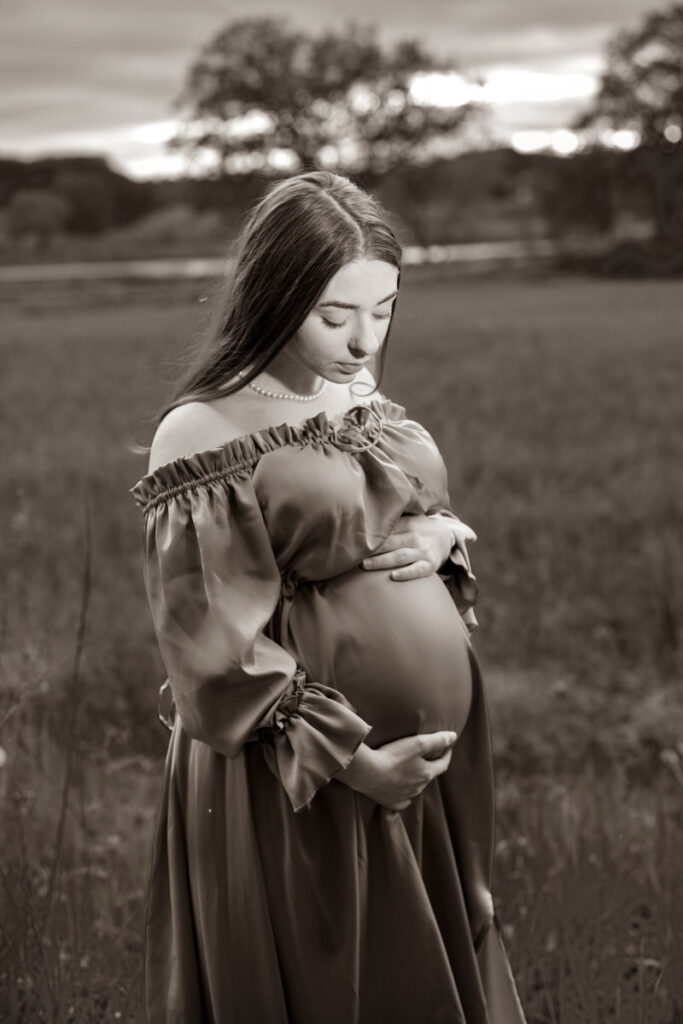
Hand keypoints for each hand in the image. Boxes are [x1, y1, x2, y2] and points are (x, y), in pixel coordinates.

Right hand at [336, 731, 458, 809]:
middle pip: (428, 776)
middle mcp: (418, 788)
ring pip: (415, 788)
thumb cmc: (393, 756)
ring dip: (416, 778)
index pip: (443, 764)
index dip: (447, 754)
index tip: (447, 747)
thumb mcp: (417, 743)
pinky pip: (402, 800)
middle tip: (427, 756)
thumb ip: (437, 740)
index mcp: (426, 774)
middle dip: (430, 766)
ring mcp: (404, 796)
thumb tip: (453, 736)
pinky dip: (404, 794)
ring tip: (411, 768)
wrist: (367, 773)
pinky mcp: (391, 802)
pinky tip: (400, 789)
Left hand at [360, 512, 476, 581]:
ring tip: (365, 565)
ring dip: (382, 561)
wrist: (447, 537)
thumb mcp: (411, 517)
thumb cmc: (420, 528)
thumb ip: (394, 517)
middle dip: (372, 549)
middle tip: (353, 554)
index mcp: (409, 523)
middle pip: (390, 543)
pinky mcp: (430, 565)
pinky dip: (406, 574)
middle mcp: (415, 536)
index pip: (387, 529)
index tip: (355, 538)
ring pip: (400, 557)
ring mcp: (423, 551)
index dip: (371, 534)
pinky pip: (417, 571)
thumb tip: (367, 512)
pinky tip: (393, 576)